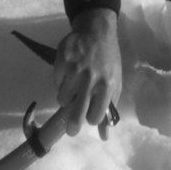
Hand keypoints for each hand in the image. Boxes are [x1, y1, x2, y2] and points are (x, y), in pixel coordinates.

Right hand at [54, 7, 121, 135]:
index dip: (90, 119)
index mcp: (106, 86)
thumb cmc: (108, 60)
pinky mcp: (62, 61)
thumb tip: (104, 137)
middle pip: (75, 115)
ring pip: (62, 99)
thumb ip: (109, 110)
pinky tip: (68, 71)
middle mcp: (90, 79)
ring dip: (66, 96)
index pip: (94, 117)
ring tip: (74, 86)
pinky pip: (56, 82)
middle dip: (72, 126)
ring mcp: (74, 70)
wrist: (97, 31)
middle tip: (71, 127)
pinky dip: (60, 81)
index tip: (88, 116)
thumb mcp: (114, 83)